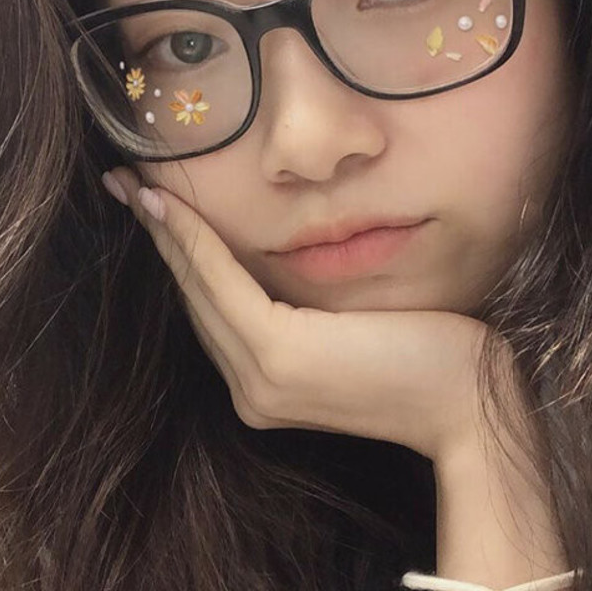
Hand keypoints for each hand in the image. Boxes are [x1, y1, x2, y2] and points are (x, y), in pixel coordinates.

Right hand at [102, 170, 518, 462]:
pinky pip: (223, 282)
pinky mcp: (279, 354)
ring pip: (199, 288)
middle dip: (158, 236)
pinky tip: (168, 204)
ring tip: (134, 185)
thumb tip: (282, 265)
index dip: (178, 257)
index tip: (149, 208)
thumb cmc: (430, 360)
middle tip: (122, 185)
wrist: (468, 406)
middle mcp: (251, 392)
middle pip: (194, 297)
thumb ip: (310, 313)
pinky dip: (192, 240)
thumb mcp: (355, 330)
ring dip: (165, 231)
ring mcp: (261, 379)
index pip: (213, 311)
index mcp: (266, 387)